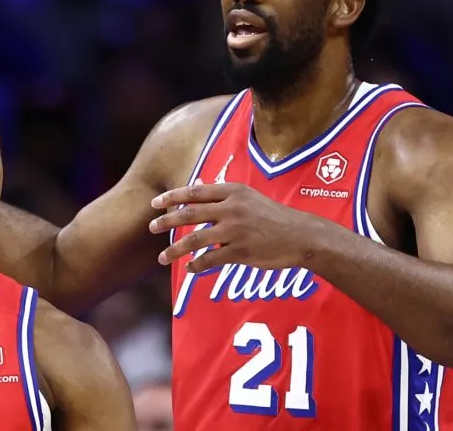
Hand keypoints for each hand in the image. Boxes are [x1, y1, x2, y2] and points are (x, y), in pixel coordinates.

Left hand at [149, 183, 313, 273]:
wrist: (301, 236)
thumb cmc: (273, 216)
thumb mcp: (248, 198)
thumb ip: (222, 194)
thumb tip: (199, 185)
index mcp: (232, 192)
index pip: (194, 192)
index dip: (172, 197)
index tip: (155, 203)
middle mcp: (231, 208)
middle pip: (190, 213)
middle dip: (167, 221)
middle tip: (151, 227)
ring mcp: (235, 230)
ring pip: (195, 239)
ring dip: (175, 249)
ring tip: (162, 257)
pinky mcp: (241, 251)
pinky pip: (211, 259)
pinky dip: (197, 265)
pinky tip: (189, 268)